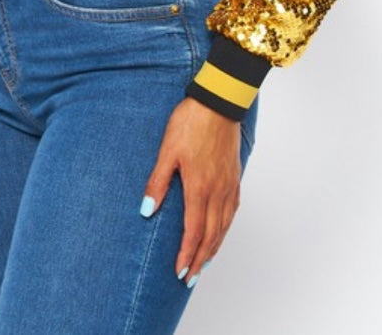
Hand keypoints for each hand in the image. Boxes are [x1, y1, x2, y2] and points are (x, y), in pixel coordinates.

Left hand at [140, 96, 241, 285]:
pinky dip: (226, 228)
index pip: (193, 231)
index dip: (187, 254)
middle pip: (211, 235)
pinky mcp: (234, 176)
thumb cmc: (191, 122)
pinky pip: (232, 210)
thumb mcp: (167, 150)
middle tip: (190, 278)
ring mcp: (229, 184)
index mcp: (199, 187)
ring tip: (204, 264)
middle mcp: (217, 191)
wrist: (219, 102)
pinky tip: (221, 231)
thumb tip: (146, 210)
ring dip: (214, 248)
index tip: (180, 272)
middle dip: (200, 260)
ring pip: (224, 226)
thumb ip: (158, 181)